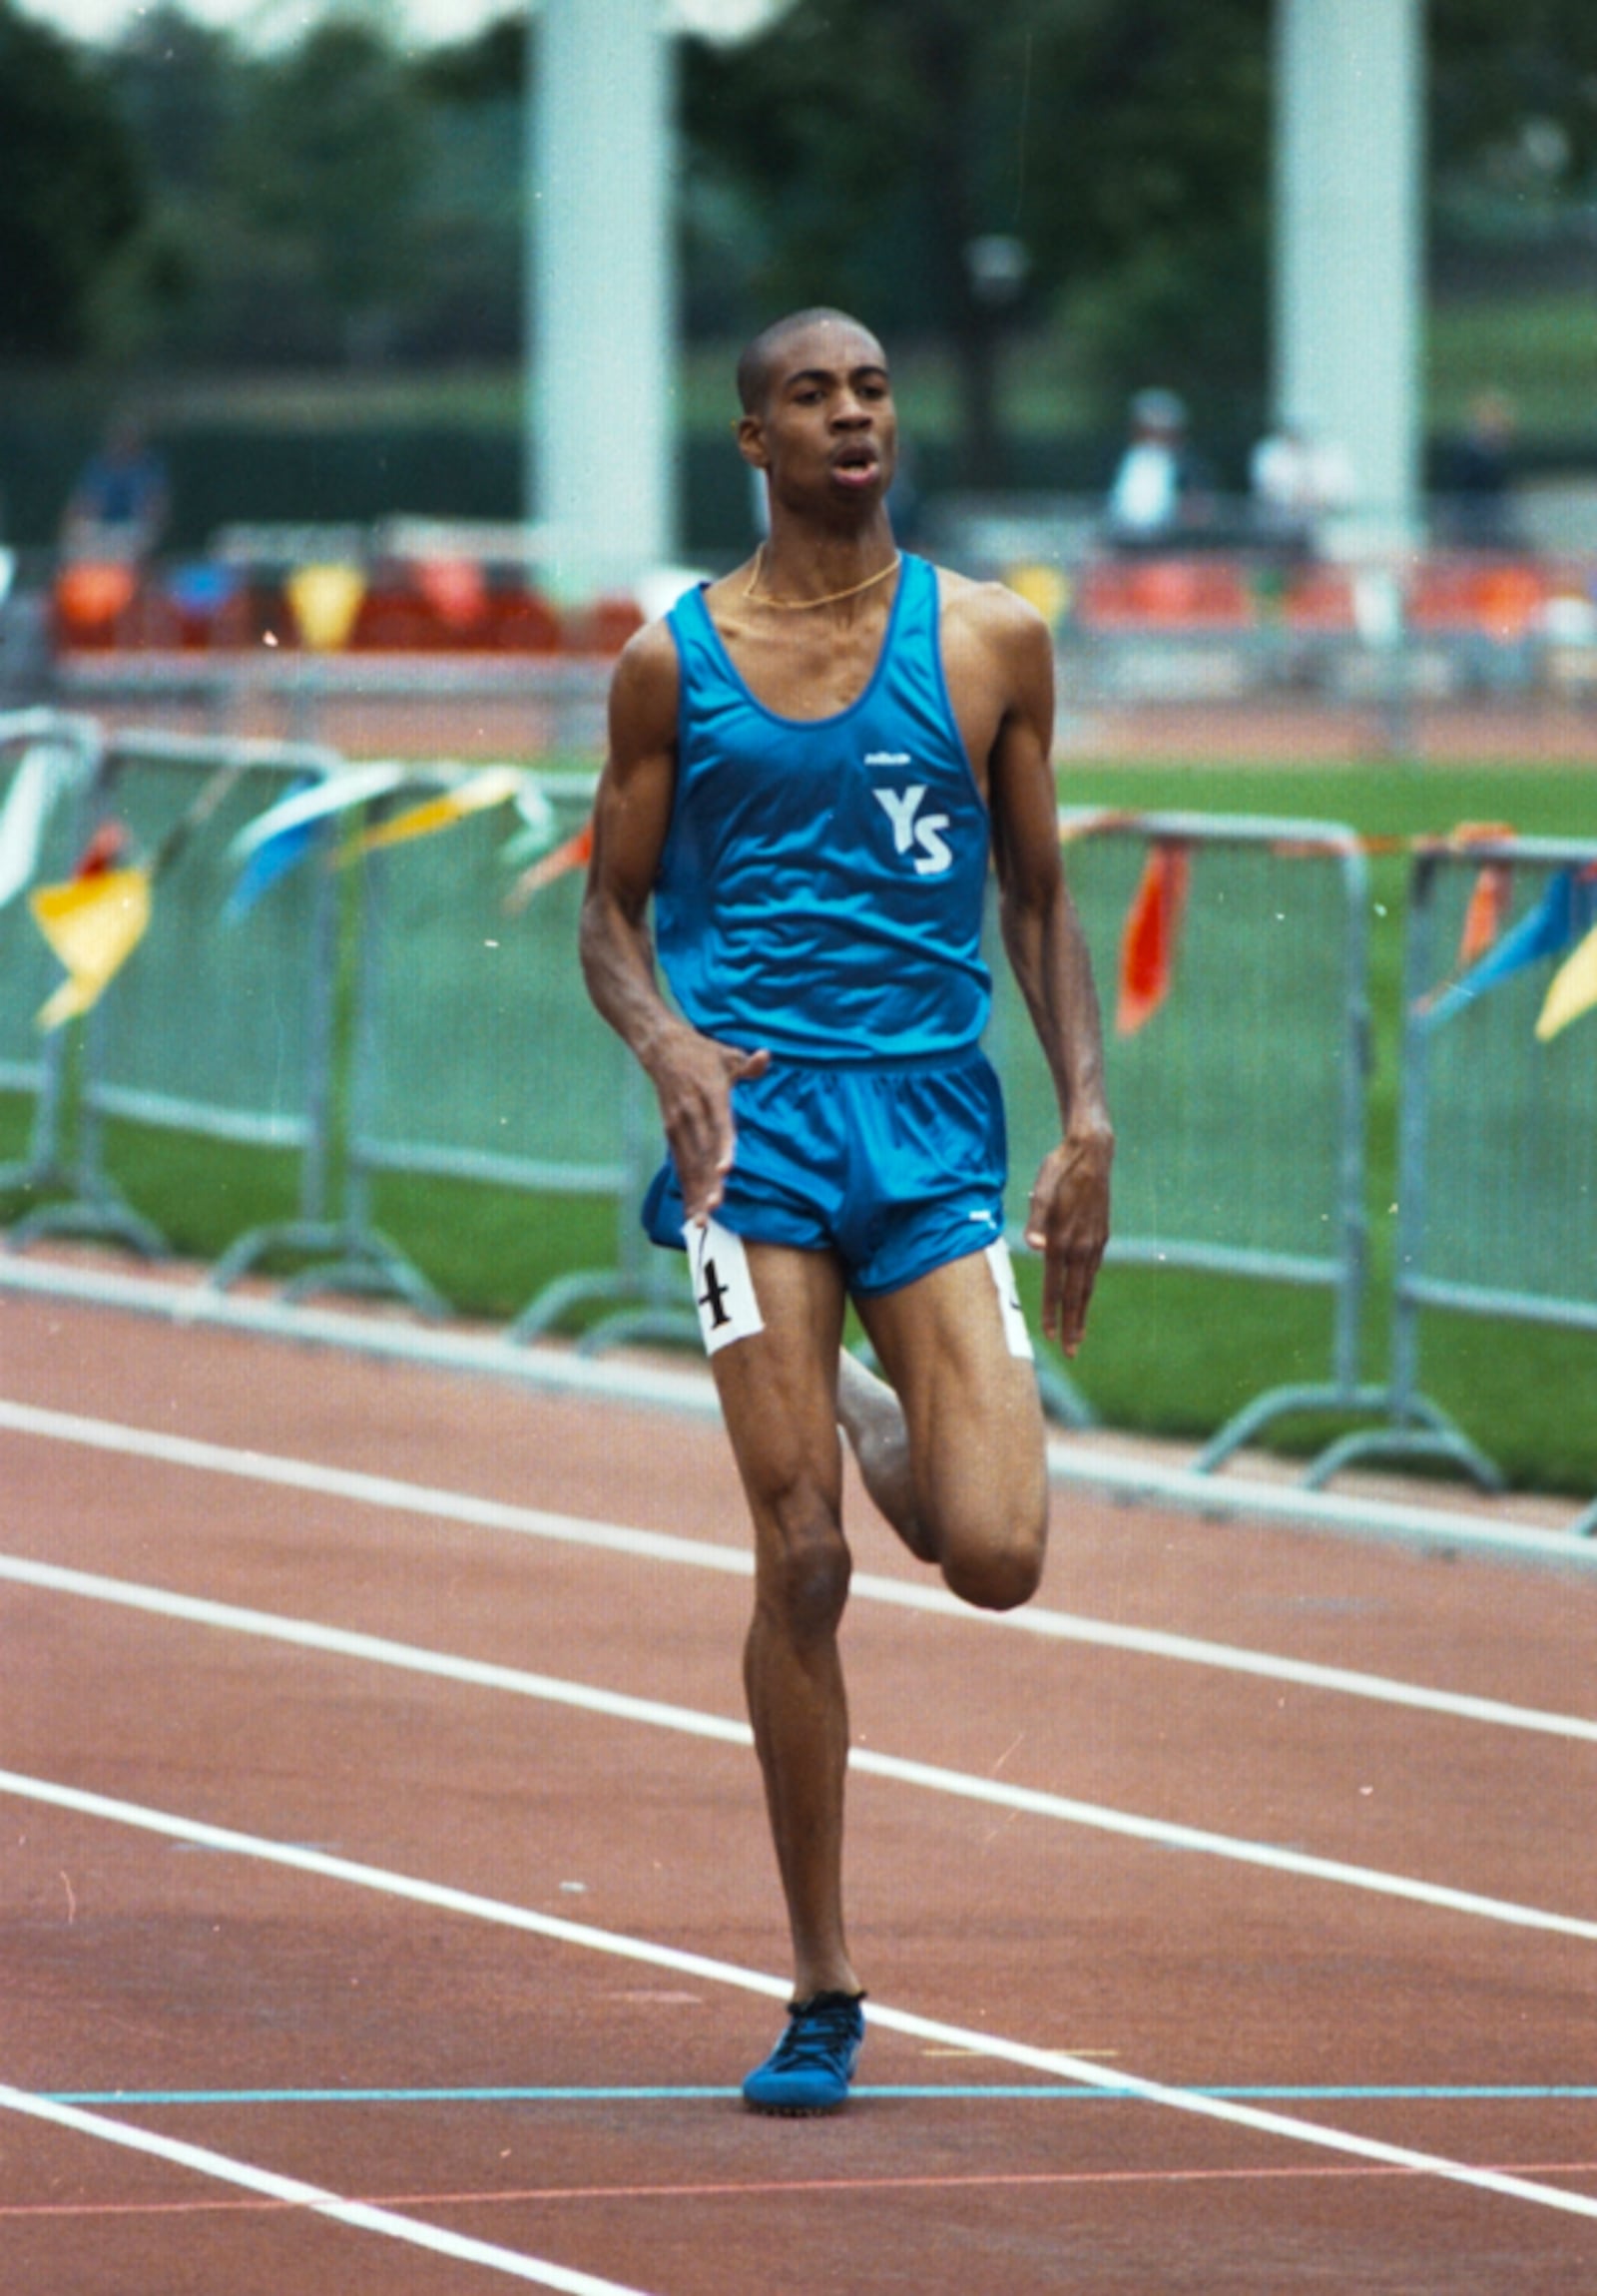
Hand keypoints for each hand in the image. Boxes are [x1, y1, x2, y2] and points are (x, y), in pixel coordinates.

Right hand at [648, 1026, 769, 1223]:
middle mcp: (692, 1112)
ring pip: (688, 1163)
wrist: (661, 1047)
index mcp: (710, 1093)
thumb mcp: (727, 1054)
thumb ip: (748, 1064)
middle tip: (715, 1207)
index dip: (722, 1148)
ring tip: (702, 1220)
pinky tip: (691, 1211)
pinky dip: (685, 1188)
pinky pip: (679, 1164)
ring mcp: (678, 1124)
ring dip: (695, 1191)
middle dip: (707, 1181)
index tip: (726, 1170)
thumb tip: (765, 1056)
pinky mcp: (670, 1132)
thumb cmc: (703, 1053)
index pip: (718, 1124)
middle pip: (702, 1151)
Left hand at [1024, 1127, 1112, 1355]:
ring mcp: (1095, 1241)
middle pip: (1077, 1294)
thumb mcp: (1041, 1191)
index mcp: (1064, 1240)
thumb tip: (1034, 1249)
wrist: (1092, 1151)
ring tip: (1080, 1334)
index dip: (1053, 1313)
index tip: (1051, 1338)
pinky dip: (1088, 1288)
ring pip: (1088, 1285)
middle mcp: (1082, 1246)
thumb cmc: (1058, 1169)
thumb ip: (1036, 1222)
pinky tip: (1084, 1295)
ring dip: (1083, 1311)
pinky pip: (1093, 1270)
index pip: (1056, 1287)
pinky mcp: (1101, 1234)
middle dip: (1073, 1325)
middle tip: (1072, 1352)